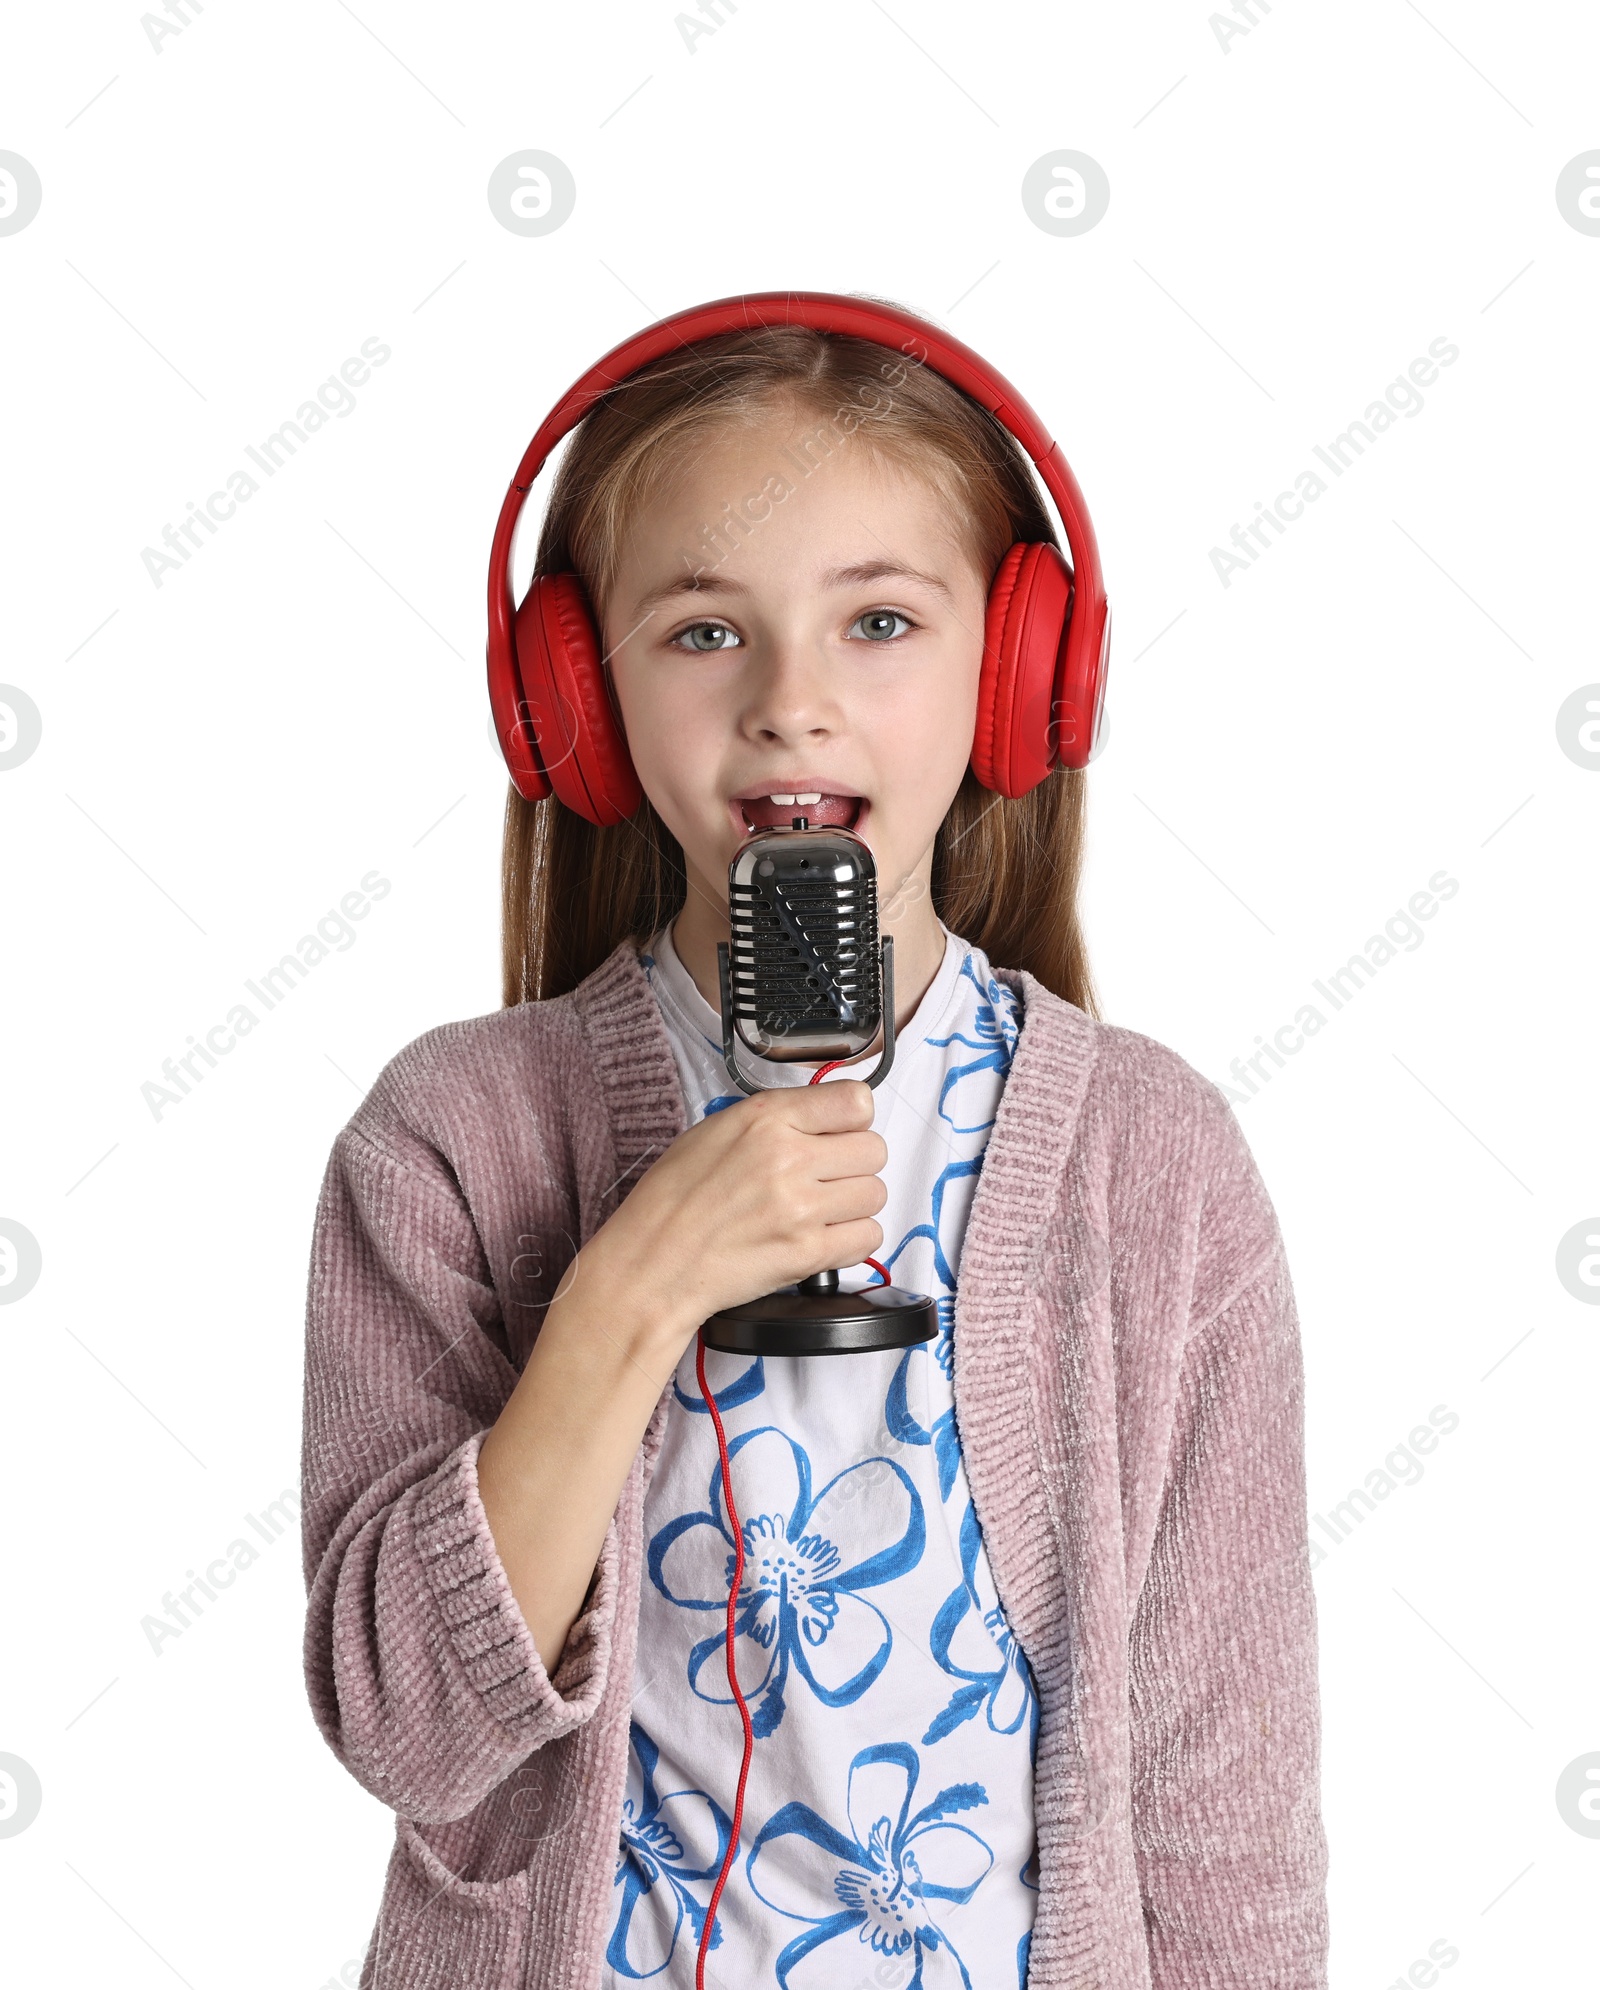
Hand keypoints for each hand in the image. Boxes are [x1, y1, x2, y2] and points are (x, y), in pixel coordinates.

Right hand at [568, 1080, 886, 1363]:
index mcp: (765, 1118)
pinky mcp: (808, 1253)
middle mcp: (788, 1157)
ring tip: (819, 1210)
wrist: (653, 1263)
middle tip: (827, 1176)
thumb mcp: (715, 1130)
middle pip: (874, 1149)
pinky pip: (869, 1237)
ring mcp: (801, 1208)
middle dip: (855, 1163)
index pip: (856, 1101)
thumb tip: (824, 1116)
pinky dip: (852, 1239)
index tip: (841, 1132)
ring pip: (876, 1194)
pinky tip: (822, 1236)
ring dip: (855, 1203)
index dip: (853, 1119)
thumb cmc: (674, 1199)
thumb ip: (776, 1118)